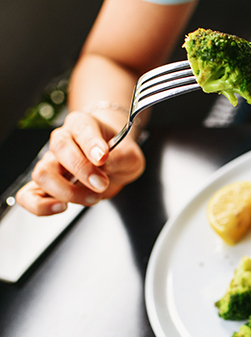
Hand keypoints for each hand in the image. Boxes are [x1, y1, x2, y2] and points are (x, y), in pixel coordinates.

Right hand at [16, 111, 144, 215]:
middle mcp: (62, 140)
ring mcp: (50, 162)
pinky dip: (40, 205)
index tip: (103, 157)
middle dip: (82, 171)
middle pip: (59, 150)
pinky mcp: (45, 185)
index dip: (91, 144)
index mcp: (83, 125)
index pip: (82, 129)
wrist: (113, 160)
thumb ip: (120, 157)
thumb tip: (105, 164)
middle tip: (102, 183)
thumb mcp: (131, 155)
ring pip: (43, 173)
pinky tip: (61, 207)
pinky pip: (28, 195)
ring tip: (93, 197)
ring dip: (68, 191)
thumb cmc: (119, 153)